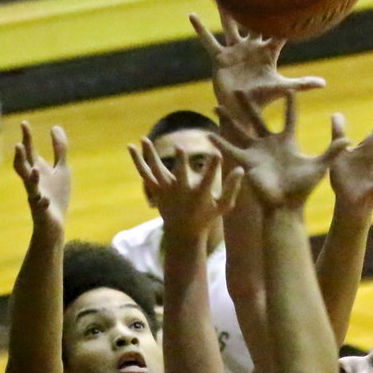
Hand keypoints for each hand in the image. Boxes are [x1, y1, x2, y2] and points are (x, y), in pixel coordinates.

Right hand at [13, 122, 69, 226]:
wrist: (54, 224)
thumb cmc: (55, 196)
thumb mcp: (61, 169)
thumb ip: (59, 149)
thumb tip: (55, 126)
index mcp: (37, 170)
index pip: (29, 152)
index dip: (27, 138)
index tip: (24, 123)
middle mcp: (33, 182)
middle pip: (23, 167)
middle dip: (21, 157)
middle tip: (18, 144)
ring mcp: (36, 196)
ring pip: (29, 186)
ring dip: (30, 178)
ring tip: (34, 169)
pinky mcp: (42, 211)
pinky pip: (41, 206)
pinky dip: (43, 202)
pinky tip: (46, 199)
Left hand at [128, 136, 242, 236]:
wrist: (183, 233)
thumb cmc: (205, 217)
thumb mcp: (222, 207)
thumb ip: (232, 189)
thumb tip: (241, 169)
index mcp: (199, 195)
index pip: (208, 179)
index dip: (213, 167)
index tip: (218, 155)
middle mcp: (182, 192)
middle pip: (180, 175)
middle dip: (181, 163)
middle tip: (180, 148)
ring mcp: (167, 191)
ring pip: (157, 171)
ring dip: (150, 155)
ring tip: (144, 139)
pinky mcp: (157, 190)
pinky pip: (145, 174)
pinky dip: (137, 161)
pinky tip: (131, 146)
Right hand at [190, 10, 324, 110]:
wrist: (241, 113)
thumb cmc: (263, 101)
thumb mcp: (282, 89)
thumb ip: (301, 84)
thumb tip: (323, 83)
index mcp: (267, 54)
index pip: (277, 33)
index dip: (282, 20)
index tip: (287, 1)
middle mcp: (251, 49)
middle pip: (253, 24)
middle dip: (253, 10)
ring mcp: (235, 52)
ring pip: (230, 28)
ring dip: (226, 14)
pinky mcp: (220, 59)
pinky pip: (208, 42)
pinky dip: (200, 30)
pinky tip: (192, 16)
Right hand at [215, 92, 348, 209]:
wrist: (286, 207)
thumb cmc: (303, 189)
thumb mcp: (320, 166)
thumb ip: (332, 151)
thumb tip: (348, 139)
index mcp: (287, 141)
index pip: (289, 117)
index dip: (290, 103)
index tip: (289, 88)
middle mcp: (269, 144)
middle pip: (257, 118)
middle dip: (249, 104)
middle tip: (241, 88)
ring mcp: (256, 152)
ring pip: (240, 130)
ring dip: (228, 118)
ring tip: (216, 105)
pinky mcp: (247, 163)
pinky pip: (231, 150)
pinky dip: (219, 143)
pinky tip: (207, 134)